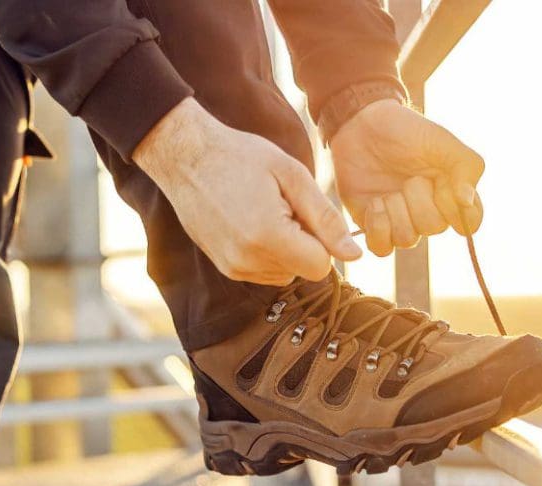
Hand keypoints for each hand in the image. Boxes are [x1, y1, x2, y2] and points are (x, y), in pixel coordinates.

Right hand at [133, 98, 360, 285]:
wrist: (186, 157)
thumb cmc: (241, 157)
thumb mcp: (292, 176)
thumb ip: (326, 219)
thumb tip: (355, 253)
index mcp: (268, 237)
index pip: (321, 266)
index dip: (322, 240)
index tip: (303, 211)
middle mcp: (248, 261)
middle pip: (303, 271)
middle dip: (303, 243)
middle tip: (281, 206)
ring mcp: (233, 268)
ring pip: (285, 274)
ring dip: (285, 249)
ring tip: (263, 212)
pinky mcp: (225, 268)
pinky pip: (264, 272)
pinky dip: (267, 252)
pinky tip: (250, 222)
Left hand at [331, 99, 484, 255]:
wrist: (362, 125)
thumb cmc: (406, 131)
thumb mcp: (443, 142)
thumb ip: (466, 169)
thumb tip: (467, 202)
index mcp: (452, 193)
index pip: (471, 222)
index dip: (458, 210)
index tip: (444, 187)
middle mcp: (429, 211)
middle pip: (434, 228)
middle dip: (419, 201)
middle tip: (410, 178)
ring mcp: (401, 220)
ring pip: (408, 240)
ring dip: (397, 212)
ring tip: (388, 190)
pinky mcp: (374, 226)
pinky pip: (381, 249)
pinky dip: (378, 227)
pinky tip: (375, 203)